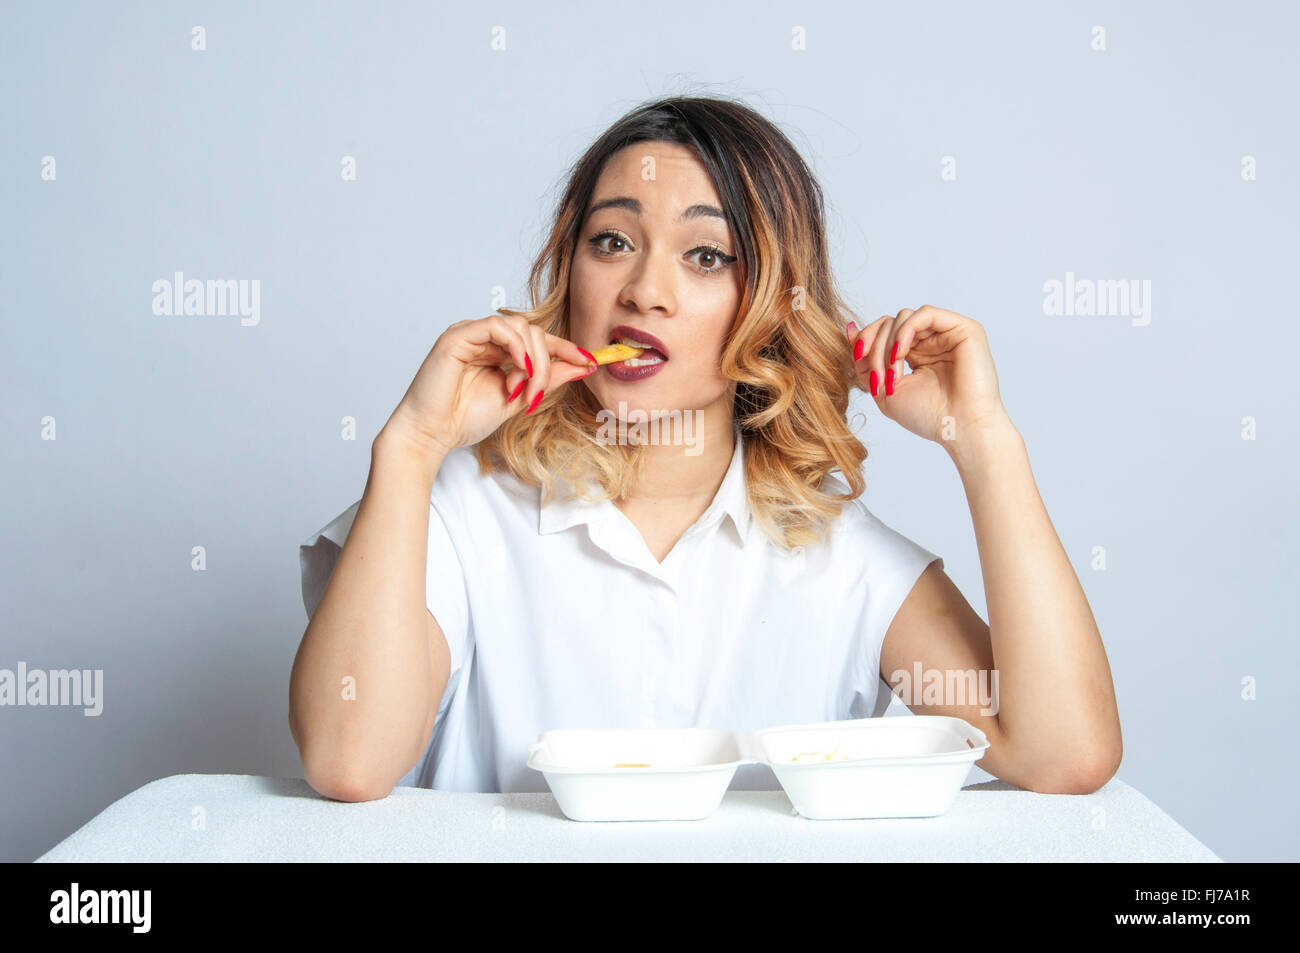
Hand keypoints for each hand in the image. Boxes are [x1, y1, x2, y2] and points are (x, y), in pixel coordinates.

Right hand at [385, 312, 597, 457]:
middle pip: (533, 332)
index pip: (538, 340)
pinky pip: (497, 326)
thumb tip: (581, 366)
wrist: (432, 435)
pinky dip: (515, 346)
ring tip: (522, 389)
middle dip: (547, 363)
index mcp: (497, 350)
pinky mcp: (458, 335)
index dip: (565, 348)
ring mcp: (471, 333)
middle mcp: (485, 338)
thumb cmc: (465, 419)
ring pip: (520, 326)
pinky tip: (518, 370)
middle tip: (537, 394)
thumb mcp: (519, 399)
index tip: (590, 362)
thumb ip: (547, 379)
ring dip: (532, 360)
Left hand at [846, 305, 1008, 445]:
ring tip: (892, 374)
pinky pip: (925, 313)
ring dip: (888, 344)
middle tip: (877, 379)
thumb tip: (848, 327)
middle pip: (889, 323)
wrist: (960, 428)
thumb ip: (864, 361)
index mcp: (915, 354)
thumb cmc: (928, 416)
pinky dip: (905, 331)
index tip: (857, 360)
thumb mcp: (883, 389)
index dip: (865, 341)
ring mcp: (947, 333)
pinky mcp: (963, 328)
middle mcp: (931, 340)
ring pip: (903, 317)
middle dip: (874, 349)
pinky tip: (901, 353)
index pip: (883, 331)